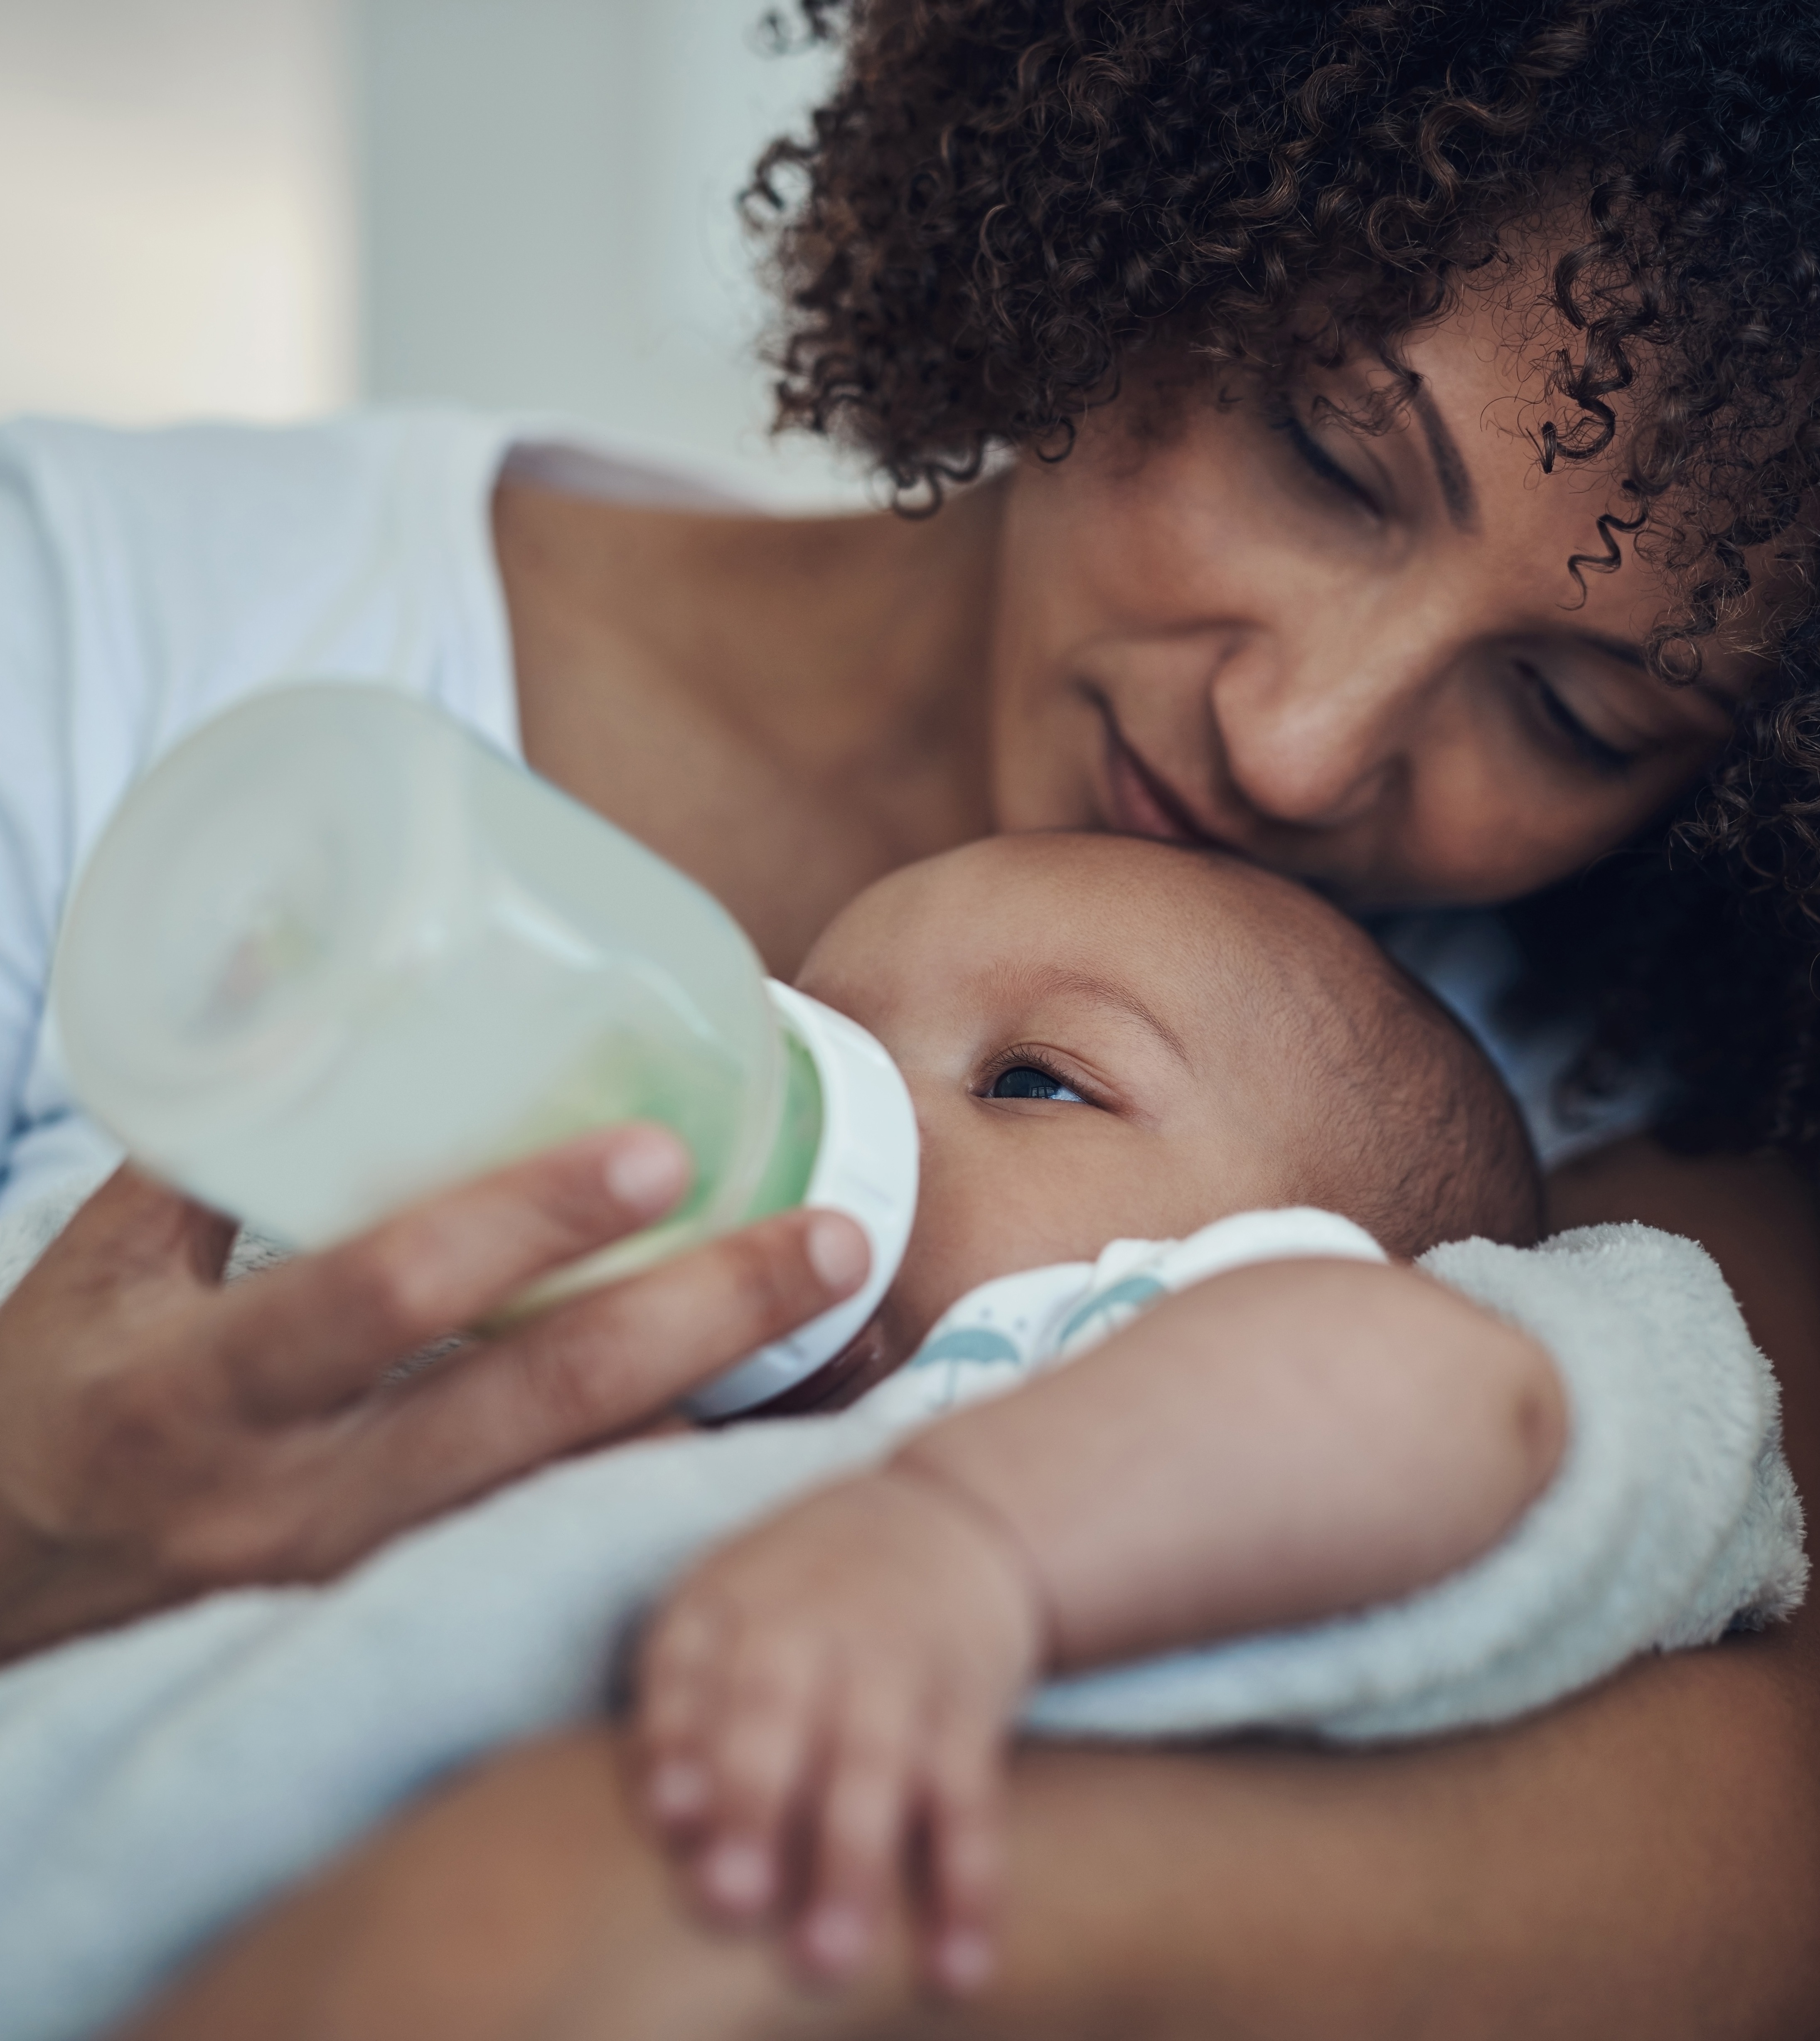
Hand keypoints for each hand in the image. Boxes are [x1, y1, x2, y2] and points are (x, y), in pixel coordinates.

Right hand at [0, 1127, 869, 1658]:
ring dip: (722, 1409)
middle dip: (702, 1320)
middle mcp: (295, 1501)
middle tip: (834, 1241)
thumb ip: (214, 1147)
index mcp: (201, 1392)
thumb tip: (297, 984)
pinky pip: (563, 1538)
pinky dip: (668, 1476)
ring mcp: (362, 1577)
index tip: (662, 1152)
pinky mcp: (403, 1611)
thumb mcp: (94, 1273)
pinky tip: (763, 1418)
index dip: (525, 1221)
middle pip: (537, 1407)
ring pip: (580, 1489)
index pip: (387, 1292)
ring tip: (849, 1328)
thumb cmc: (52, 1404)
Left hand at [634, 1464, 1044, 1996]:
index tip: (667, 1815)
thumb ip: (678, 1699)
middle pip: (778, 1713)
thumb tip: (661, 1819)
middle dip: (756, 1804)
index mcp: (737, 1603)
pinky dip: (970, 1885)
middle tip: (731, 1901)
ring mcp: (900, 1668)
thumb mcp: (725, 1602)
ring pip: (877, 1765)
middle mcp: (816, 1628)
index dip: (677, 1738)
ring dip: (854, 1862)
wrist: (949, 1517)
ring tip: (828, 1959)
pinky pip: (972, 1800)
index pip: (690, 1666)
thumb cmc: (800, 1592)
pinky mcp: (970, 1711)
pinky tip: (960, 1970)